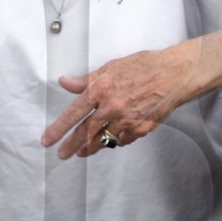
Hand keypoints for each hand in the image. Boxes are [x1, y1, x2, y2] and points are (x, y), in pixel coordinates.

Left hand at [40, 44, 193, 158]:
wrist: (175, 74)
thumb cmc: (145, 66)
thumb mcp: (111, 67)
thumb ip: (86, 80)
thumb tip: (65, 82)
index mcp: (101, 90)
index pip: (73, 114)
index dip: (58, 129)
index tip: (47, 139)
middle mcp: (111, 108)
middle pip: (85, 133)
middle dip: (70, 145)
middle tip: (61, 154)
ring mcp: (127, 121)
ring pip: (102, 141)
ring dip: (89, 148)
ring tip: (81, 152)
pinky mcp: (141, 129)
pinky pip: (122, 140)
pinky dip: (114, 141)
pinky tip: (109, 141)